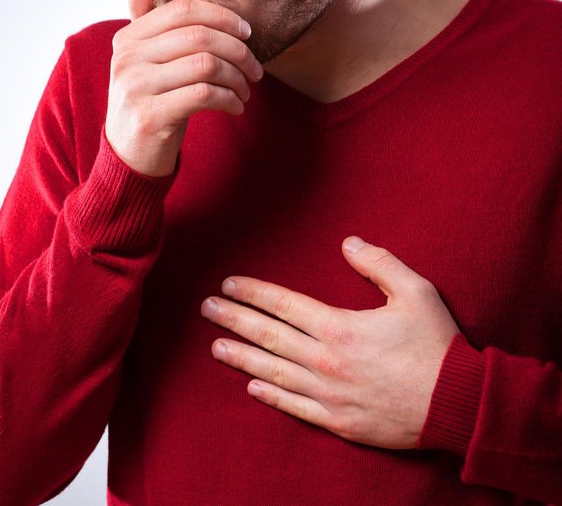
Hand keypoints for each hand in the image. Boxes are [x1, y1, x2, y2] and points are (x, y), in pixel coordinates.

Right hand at [105, 0, 263, 176]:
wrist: (128, 157)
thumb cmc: (150, 102)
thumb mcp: (146, 61)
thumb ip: (155, 25)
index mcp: (128, 38)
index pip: (183, 9)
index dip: (222, 16)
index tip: (246, 32)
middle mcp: (127, 58)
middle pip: (199, 36)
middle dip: (238, 50)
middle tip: (255, 69)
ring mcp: (136, 86)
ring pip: (206, 65)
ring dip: (237, 78)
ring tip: (245, 90)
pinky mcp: (150, 116)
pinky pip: (204, 95)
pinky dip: (229, 98)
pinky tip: (235, 106)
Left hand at [200, 237, 459, 448]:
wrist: (458, 404)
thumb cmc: (438, 345)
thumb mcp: (416, 292)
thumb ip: (379, 263)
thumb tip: (348, 242)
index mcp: (340, 327)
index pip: (284, 305)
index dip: (254, 293)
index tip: (229, 284)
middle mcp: (326, 361)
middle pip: (270, 337)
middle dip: (235, 320)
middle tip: (207, 309)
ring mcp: (330, 395)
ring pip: (275, 373)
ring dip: (242, 358)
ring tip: (216, 347)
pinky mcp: (340, 422)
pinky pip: (296, 408)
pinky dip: (271, 396)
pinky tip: (252, 387)